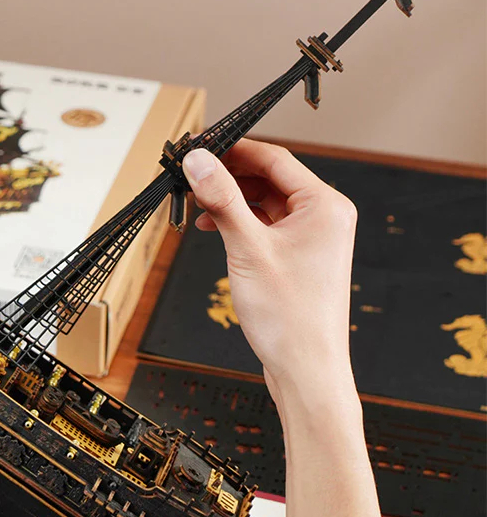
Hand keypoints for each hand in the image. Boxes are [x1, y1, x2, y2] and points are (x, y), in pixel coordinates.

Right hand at [183, 140, 357, 404]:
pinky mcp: (300, 258)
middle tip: (192, 176)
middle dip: (228, 176)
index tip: (200, 147)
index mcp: (324, 206)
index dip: (234, 150)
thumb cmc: (289, 316)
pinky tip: (214, 228)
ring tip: (197, 204)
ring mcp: (314, 238)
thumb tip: (198, 161)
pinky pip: (268, 226)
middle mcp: (324, 217)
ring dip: (231, 201)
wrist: (306, 370)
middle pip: (269, 179)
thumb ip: (222, 200)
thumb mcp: (247, 249)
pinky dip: (241, 223)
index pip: (275, 159)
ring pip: (266, 203)